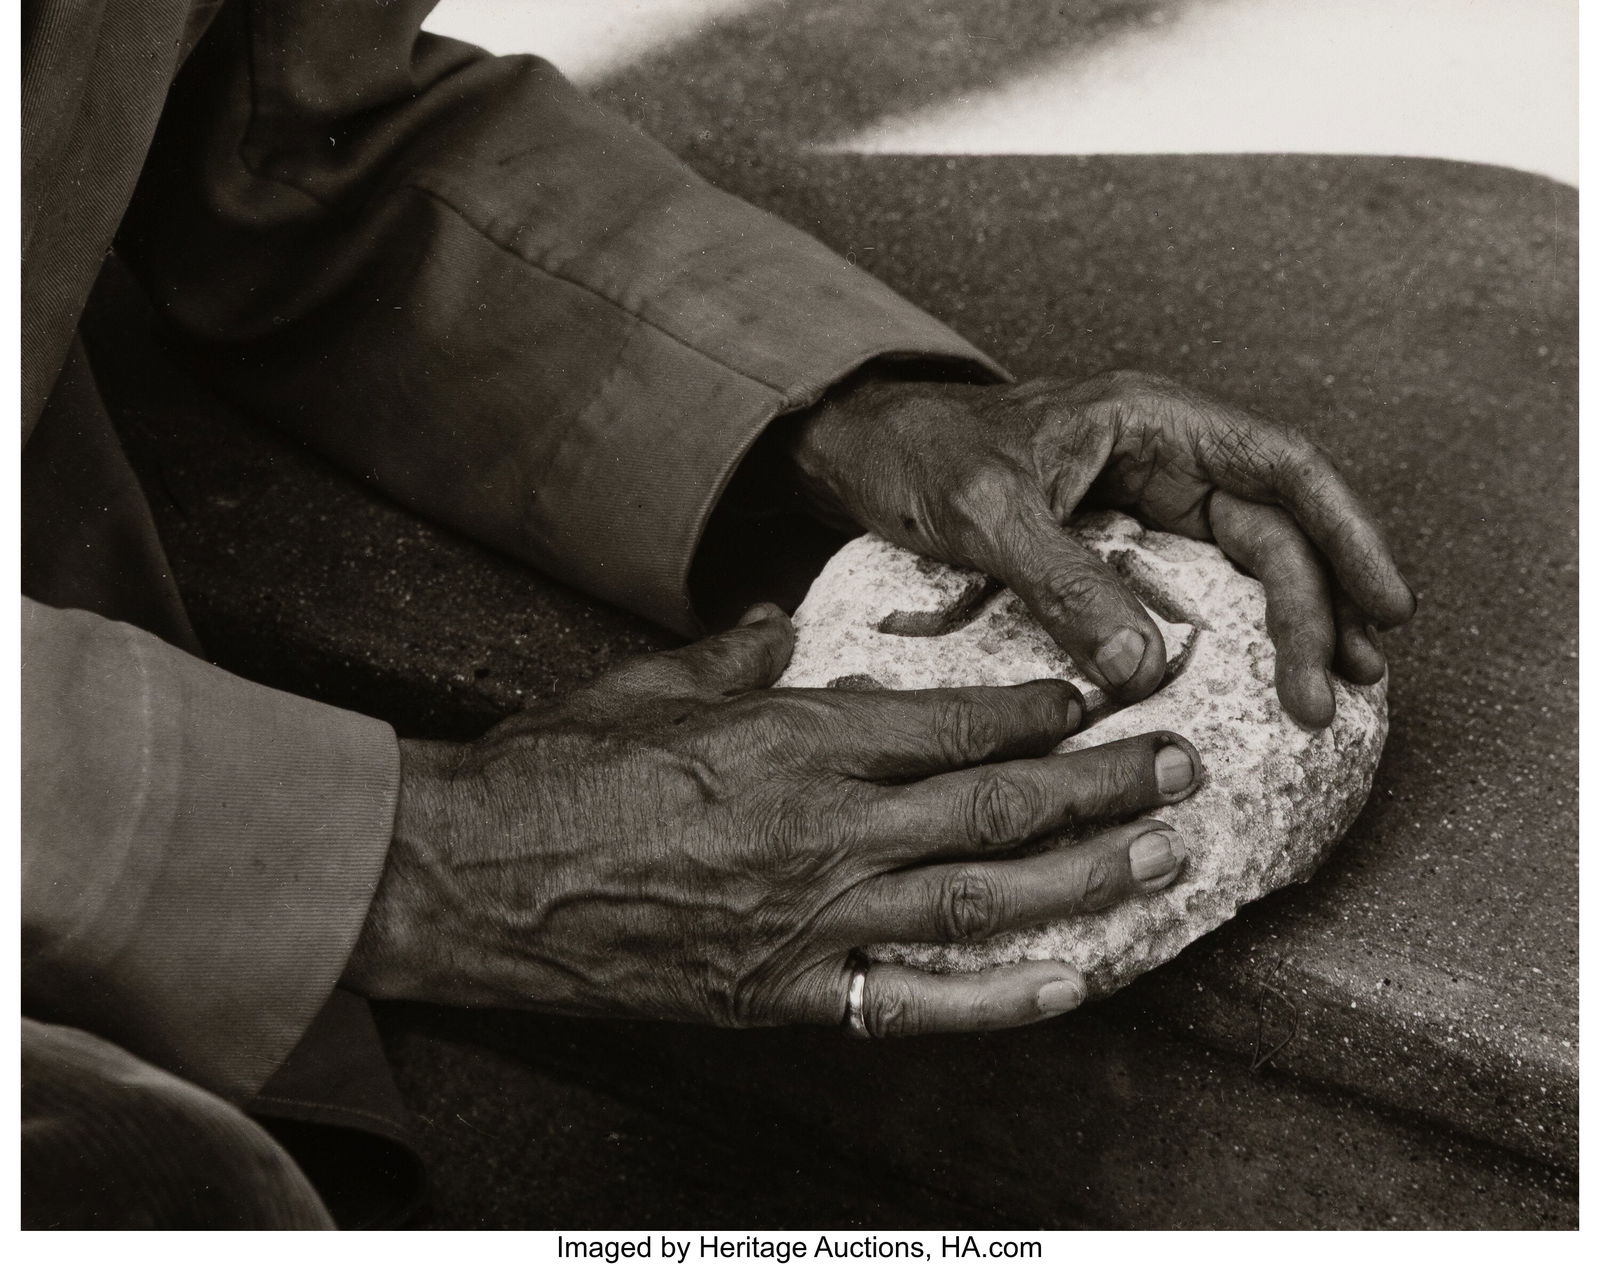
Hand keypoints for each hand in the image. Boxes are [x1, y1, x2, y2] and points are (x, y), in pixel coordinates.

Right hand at [344, 606, 1202, 1033]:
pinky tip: (1075, 981)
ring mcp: (815, 917)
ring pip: (986, 899)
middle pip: (997, 805)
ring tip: (1166, 859)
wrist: (473, 879)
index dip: (1036, 712)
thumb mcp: (647, 684)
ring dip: (1088, 878)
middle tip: (1182, 766)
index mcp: (795, 737)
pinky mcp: (787, 993)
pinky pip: (919, 1000)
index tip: (1094, 702)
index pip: (951, 721)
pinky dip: (1004, 996)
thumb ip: (732, 655)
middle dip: (1102, 785)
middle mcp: (827, 826)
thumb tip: (779, 628)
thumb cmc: (554, 773)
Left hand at [786, 369, 1414, 727]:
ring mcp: (1139, 495)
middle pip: (1273, 526)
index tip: (1385, 607)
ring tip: (1327, 690)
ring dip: (1289, 620)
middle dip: (1314, 606)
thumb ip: (1065, 584)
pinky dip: (1229, 627)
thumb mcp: (987, 515)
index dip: (1346, 534)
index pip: (1281, 467)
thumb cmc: (919, 457)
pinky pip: (1194, 581)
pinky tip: (1251, 672)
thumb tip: (1146, 671)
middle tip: (1333, 694)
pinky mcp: (1113, 536)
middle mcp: (1159, 452)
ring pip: (1243, 557)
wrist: (861, 451)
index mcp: (1148, 420)